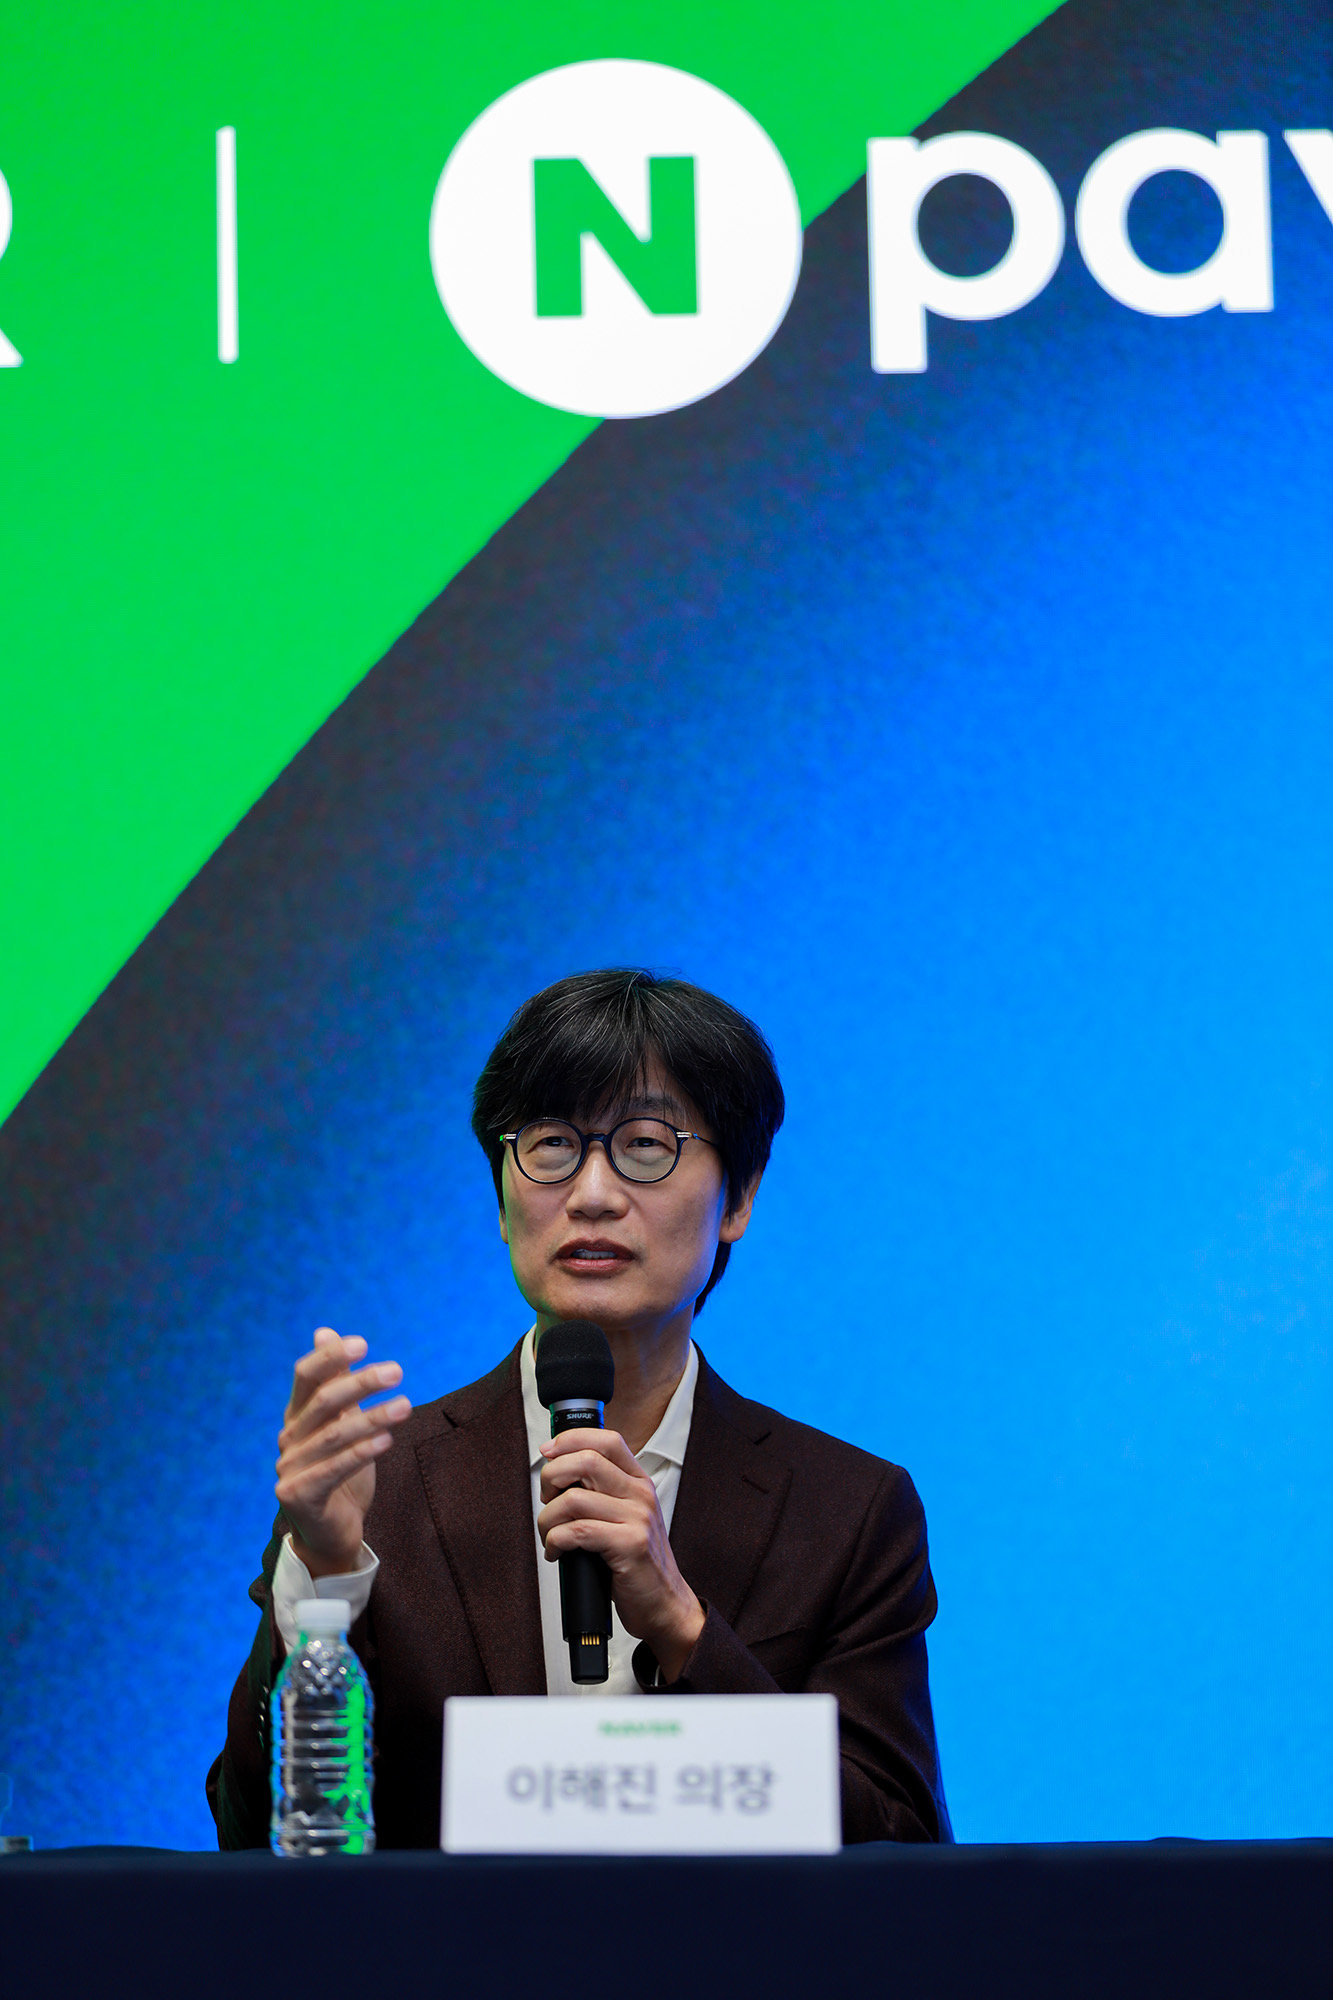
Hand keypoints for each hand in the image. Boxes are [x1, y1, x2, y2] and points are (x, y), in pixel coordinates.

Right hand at [275, 1328, 410, 1577]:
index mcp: (297, 1417)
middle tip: (397, 1371)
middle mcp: (288, 1439)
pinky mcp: (299, 1497)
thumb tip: (325, 1331)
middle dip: (361, 1383)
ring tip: (406, 1406)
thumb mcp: (344, 1423)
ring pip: (334, 1435)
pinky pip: (332, 1470)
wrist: (332, 1534)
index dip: (330, 1357)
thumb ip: (336, 1381)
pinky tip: (387, 1440)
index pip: (305, 1377)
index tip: (363, 1343)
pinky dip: (361, 1453)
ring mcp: (289, 1468)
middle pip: (323, 1402)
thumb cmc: (341, 1475)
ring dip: (372, 1417)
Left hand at [538, 1430, 704, 1681]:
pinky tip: (556, 1552)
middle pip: (585, 1461)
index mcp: (639, 1482)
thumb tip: (557, 1475)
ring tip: (549, 1535)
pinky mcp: (629, 1546)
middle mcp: (640, 1494)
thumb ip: (602, 1492)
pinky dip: (555, 1541)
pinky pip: (577, 1532)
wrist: (665, 1604)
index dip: (571, 1440)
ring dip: (547, 1519)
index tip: (548, 1452)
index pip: (606, 1440)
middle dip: (551, 1477)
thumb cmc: (636, 1563)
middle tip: (546, 1500)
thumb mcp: (626, 1517)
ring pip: (573, 1499)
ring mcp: (637, 1519)